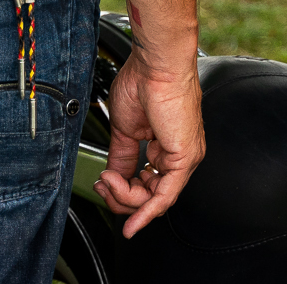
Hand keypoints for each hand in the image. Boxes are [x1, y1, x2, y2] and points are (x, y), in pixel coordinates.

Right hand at [95, 48, 203, 236]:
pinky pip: (165, 197)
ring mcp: (184, 157)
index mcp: (167, 146)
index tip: (102, 181)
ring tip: (109, 181)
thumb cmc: (144, 82)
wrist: (155, 64)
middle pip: (150, 196)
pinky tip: (131, 222)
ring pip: (155, 200)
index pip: (146, 184)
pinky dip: (145, 213)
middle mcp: (178, 154)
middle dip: (120, 197)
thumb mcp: (126, 129)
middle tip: (103, 184)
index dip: (120, 190)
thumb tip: (112, 178)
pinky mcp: (184, 158)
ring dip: (125, 198)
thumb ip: (121, 158)